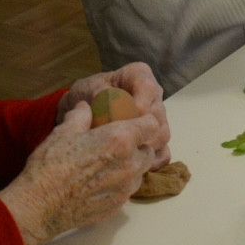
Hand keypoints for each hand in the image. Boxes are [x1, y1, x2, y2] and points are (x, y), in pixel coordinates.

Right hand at [0, 102, 169, 244]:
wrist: (39, 206)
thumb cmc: (51, 165)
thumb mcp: (63, 132)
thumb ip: (81, 116)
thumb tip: (86, 107)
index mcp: (120, 139)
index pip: (152, 124)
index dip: (143, 121)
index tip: (132, 121)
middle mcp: (130, 163)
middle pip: (149, 149)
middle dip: (138, 145)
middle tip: (116, 145)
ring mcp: (126, 188)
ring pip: (140, 171)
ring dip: (130, 166)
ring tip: (107, 165)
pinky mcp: (118, 206)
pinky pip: (127, 190)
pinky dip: (120, 184)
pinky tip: (99, 183)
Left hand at [55, 62, 170, 167]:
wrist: (82, 114)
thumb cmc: (86, 97)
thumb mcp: (87, 91)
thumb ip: (99, 95)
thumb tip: (110, 105)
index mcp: (139, 76)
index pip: (147, 89)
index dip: (138, 105)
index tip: (121, 120)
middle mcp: (153, 96)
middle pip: (157, 115)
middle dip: (140, 132)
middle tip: (119, 144)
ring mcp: (157, 118)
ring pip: (162, 135)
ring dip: (145, 148)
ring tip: (124, 157)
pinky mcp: (156, 139)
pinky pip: (163, 152)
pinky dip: (153, 162)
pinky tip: (135, 168)